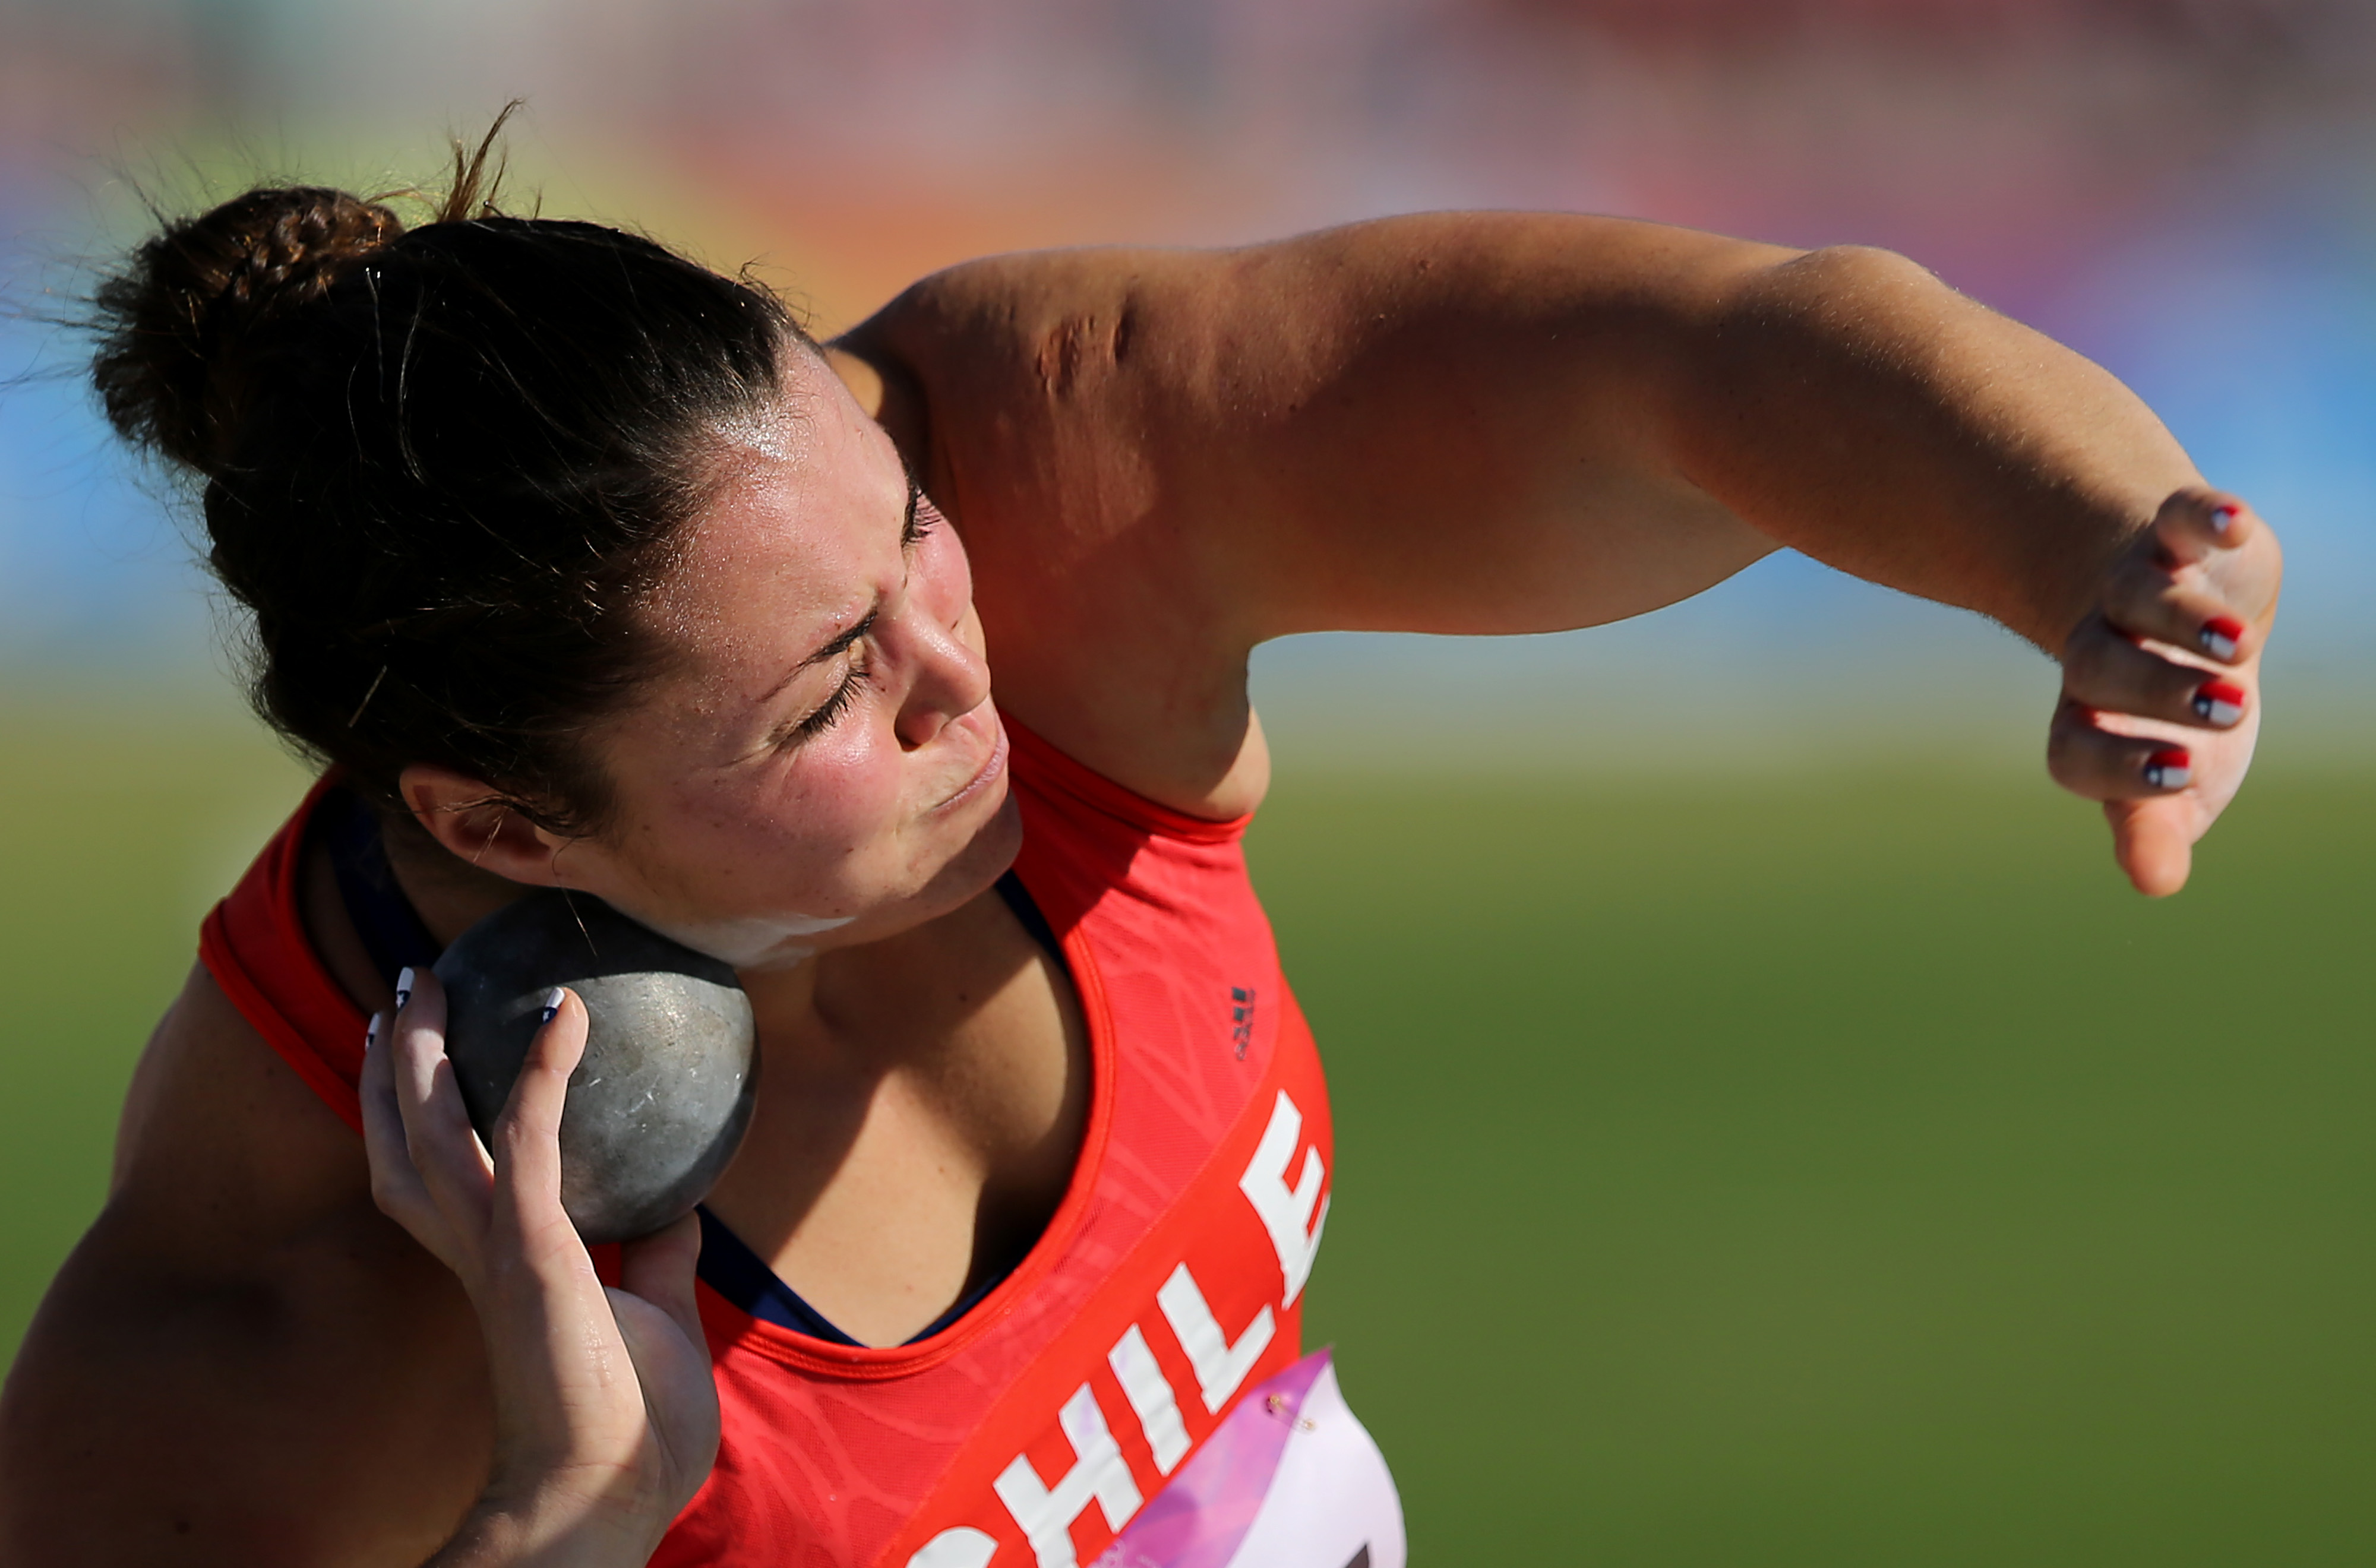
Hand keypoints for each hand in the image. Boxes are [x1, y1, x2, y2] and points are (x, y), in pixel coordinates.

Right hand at [361, 972, 720, 1566]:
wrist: (606, 1495)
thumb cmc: (628, 1427)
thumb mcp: (655, 1318)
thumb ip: (656, 1260)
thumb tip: (681, 1208)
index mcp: (496, 1266)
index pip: (430, 1175)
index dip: (409, 1114)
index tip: (409, 1052)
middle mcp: (474, 1249)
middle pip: (402, 1141)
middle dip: (389, 1066)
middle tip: (400, 992)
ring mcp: (496, 1247)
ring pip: (432, 1127)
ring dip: (422, 1050)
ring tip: (427, 981)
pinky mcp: (532, 1249)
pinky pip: (530, 1136)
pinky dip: (543, 1069)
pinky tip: (565, 1014)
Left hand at [2050, 487, 2281, 895]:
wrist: (2174, 613)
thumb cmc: (2174, 719)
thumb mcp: (2176, 776)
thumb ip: (2156, 822)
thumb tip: (2155, 882)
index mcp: (2092, 721)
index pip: (2073, 751)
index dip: (2115, 765)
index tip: (2179, 773)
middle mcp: (2097, 653)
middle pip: (2097, 668)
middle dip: (2157, 689)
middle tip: (2227, 707)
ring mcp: (2130, 591)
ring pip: (2138, 598)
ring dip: (2182, 617)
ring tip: (2238, 642)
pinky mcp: (2173, 535)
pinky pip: (2173, 519)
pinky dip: (2201, 517)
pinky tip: (2231, 522)